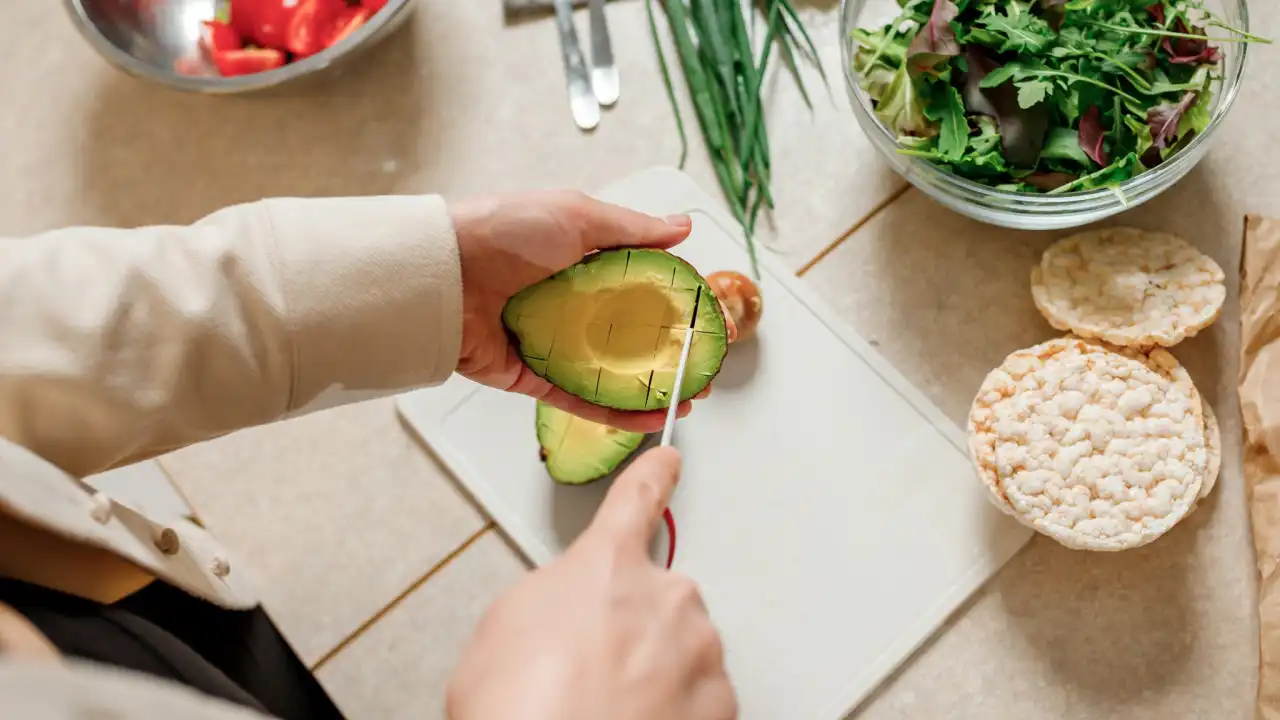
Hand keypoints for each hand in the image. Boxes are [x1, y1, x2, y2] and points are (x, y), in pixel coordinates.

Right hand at [446, 447, 736, 719]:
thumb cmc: (518, 708)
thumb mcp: (505, 624)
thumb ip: (553, 593)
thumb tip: (567, 607)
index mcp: (608, 566)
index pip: (636, 501)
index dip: (654, 477)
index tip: (669, 461)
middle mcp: (666, 599)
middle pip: (657, 599)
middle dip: (631, 627)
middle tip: (589, 669)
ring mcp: (698, 652)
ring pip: (683, 650)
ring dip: (655, 671)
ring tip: (605, 706)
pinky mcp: (720, 704)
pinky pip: (702, 698)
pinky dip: (677, 710)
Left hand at [451, 191, 729, 432]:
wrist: (441, 273)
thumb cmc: (501, 232)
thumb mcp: (575, 216)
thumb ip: (632, 229)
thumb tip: (681, 226)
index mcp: (579, 264)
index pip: (639, 288)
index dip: (673, 305)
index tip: (706, 320)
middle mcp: (567, 305)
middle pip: (629, 336)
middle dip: (669, 354)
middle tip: (703, 366)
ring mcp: (550, 344)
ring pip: (610, 375)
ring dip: (650, 389)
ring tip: (687, 398)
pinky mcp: (531, 379)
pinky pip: (579, 400)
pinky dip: (615, 412)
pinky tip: (649, 417)